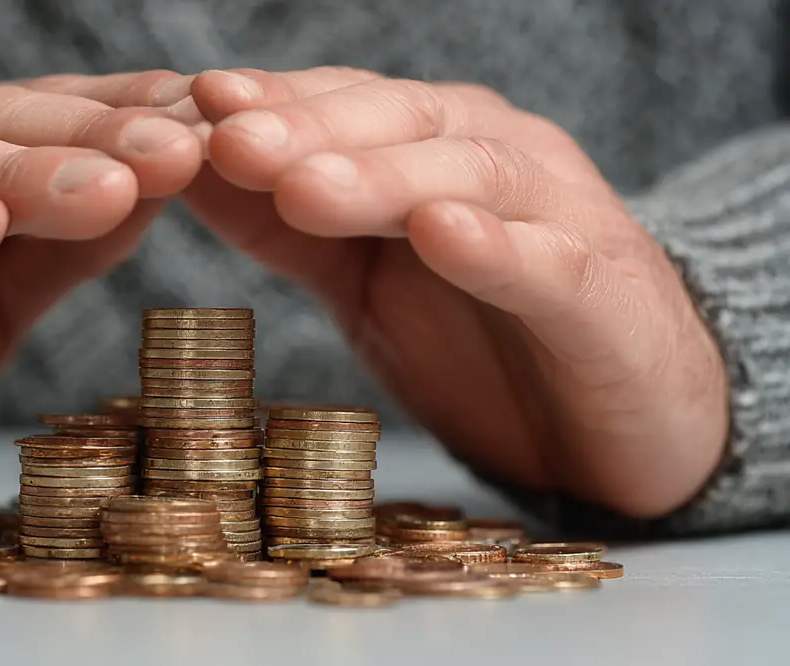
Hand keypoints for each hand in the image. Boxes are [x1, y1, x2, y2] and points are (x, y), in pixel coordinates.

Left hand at [186, 68, 727, 517]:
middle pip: (400, 124)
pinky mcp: (605, 291)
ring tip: (305, 190)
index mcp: (431, 148)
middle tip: (230, 141)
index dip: (274, 102)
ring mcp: (559, 216)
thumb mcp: (360, 278)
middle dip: (309, 131)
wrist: (623, 414)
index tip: (196, 102)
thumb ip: (286, 225)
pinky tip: (441, 233)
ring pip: (469, 176)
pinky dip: (495, 247)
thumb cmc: (481, 335)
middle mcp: (496, 158)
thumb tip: (192, 169)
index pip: (346, 106)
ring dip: (383, 179)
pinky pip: (548, 263)